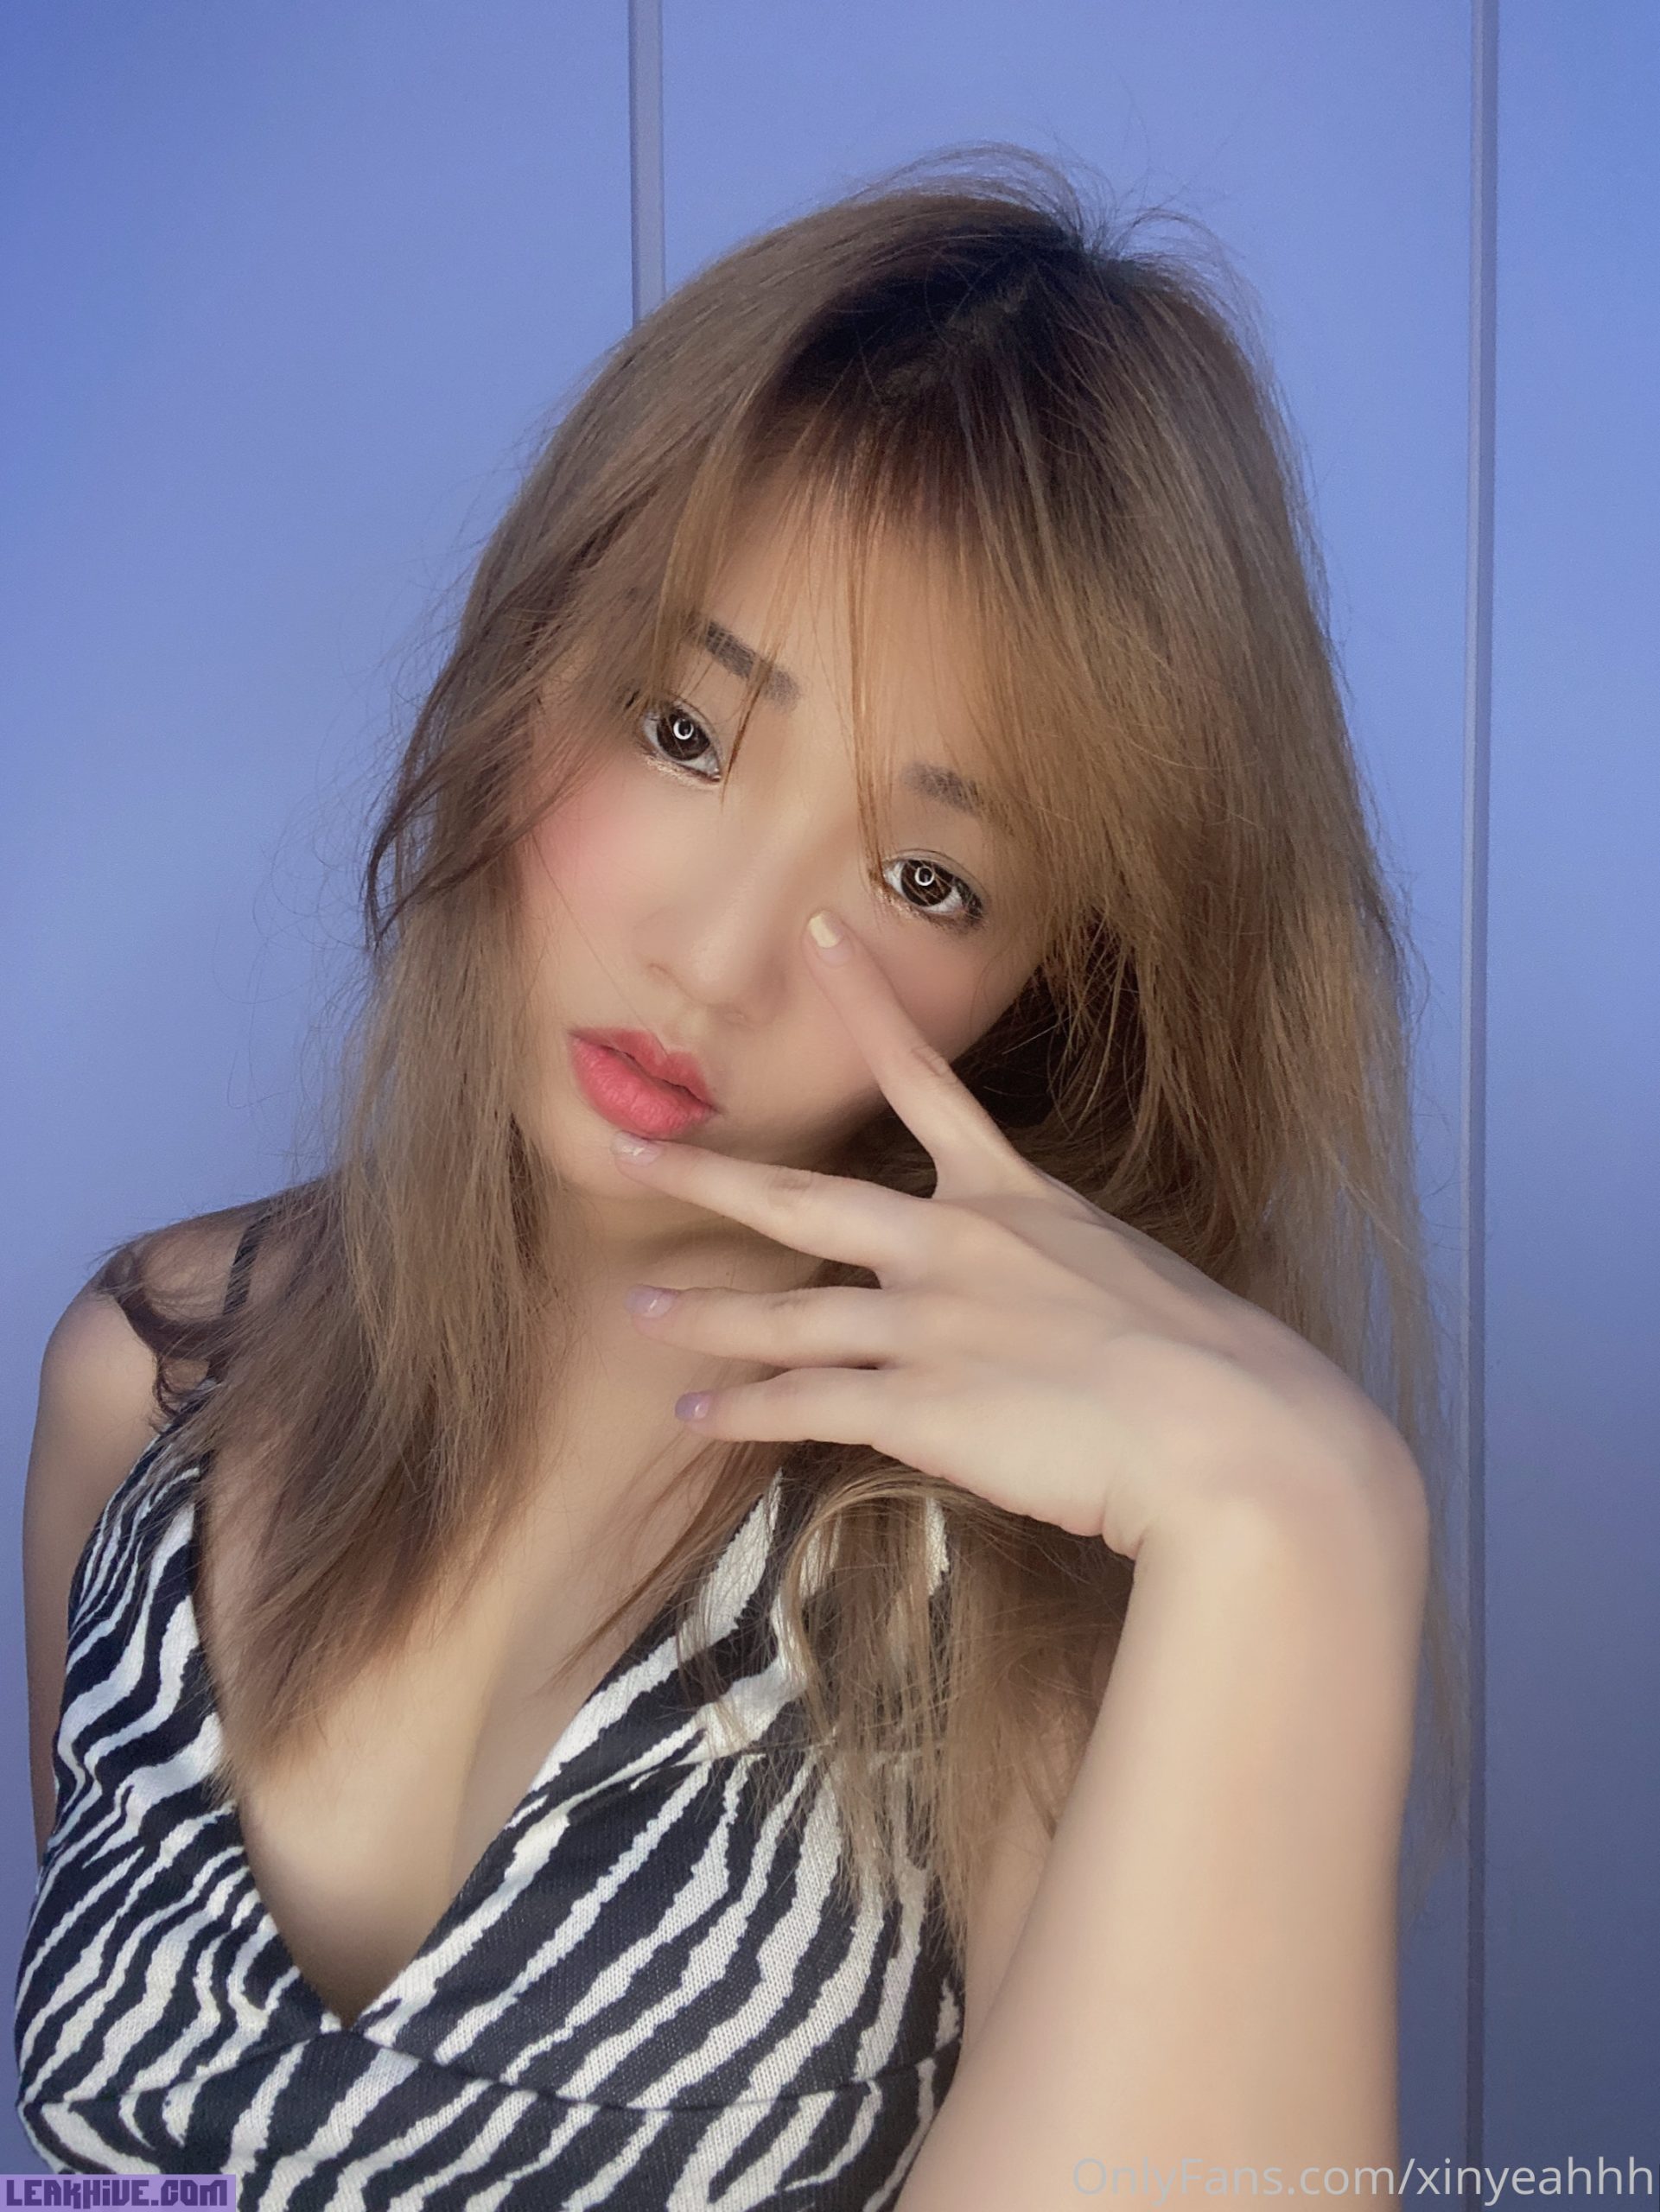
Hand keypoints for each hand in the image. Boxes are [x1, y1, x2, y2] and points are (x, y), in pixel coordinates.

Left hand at [610, 910, 1417, 1559]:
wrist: (1230, 1432)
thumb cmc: (1210, 1361)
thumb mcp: (1131, 1282)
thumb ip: (1063, 1277)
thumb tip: (1045, 1303)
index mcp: (1014, 1199)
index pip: (925, 1077)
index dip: (865, 1002)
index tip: (819, 933)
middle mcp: (956, 1246)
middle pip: (803, 1200)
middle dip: (707, 1177)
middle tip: (628, 1152)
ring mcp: (929, 1326)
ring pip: (785, 1314)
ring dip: (704, 1317)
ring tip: (638, 1315)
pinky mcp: (919, 1407)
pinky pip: (804, 1405)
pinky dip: (743, 1410)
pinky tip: (696, 1415)